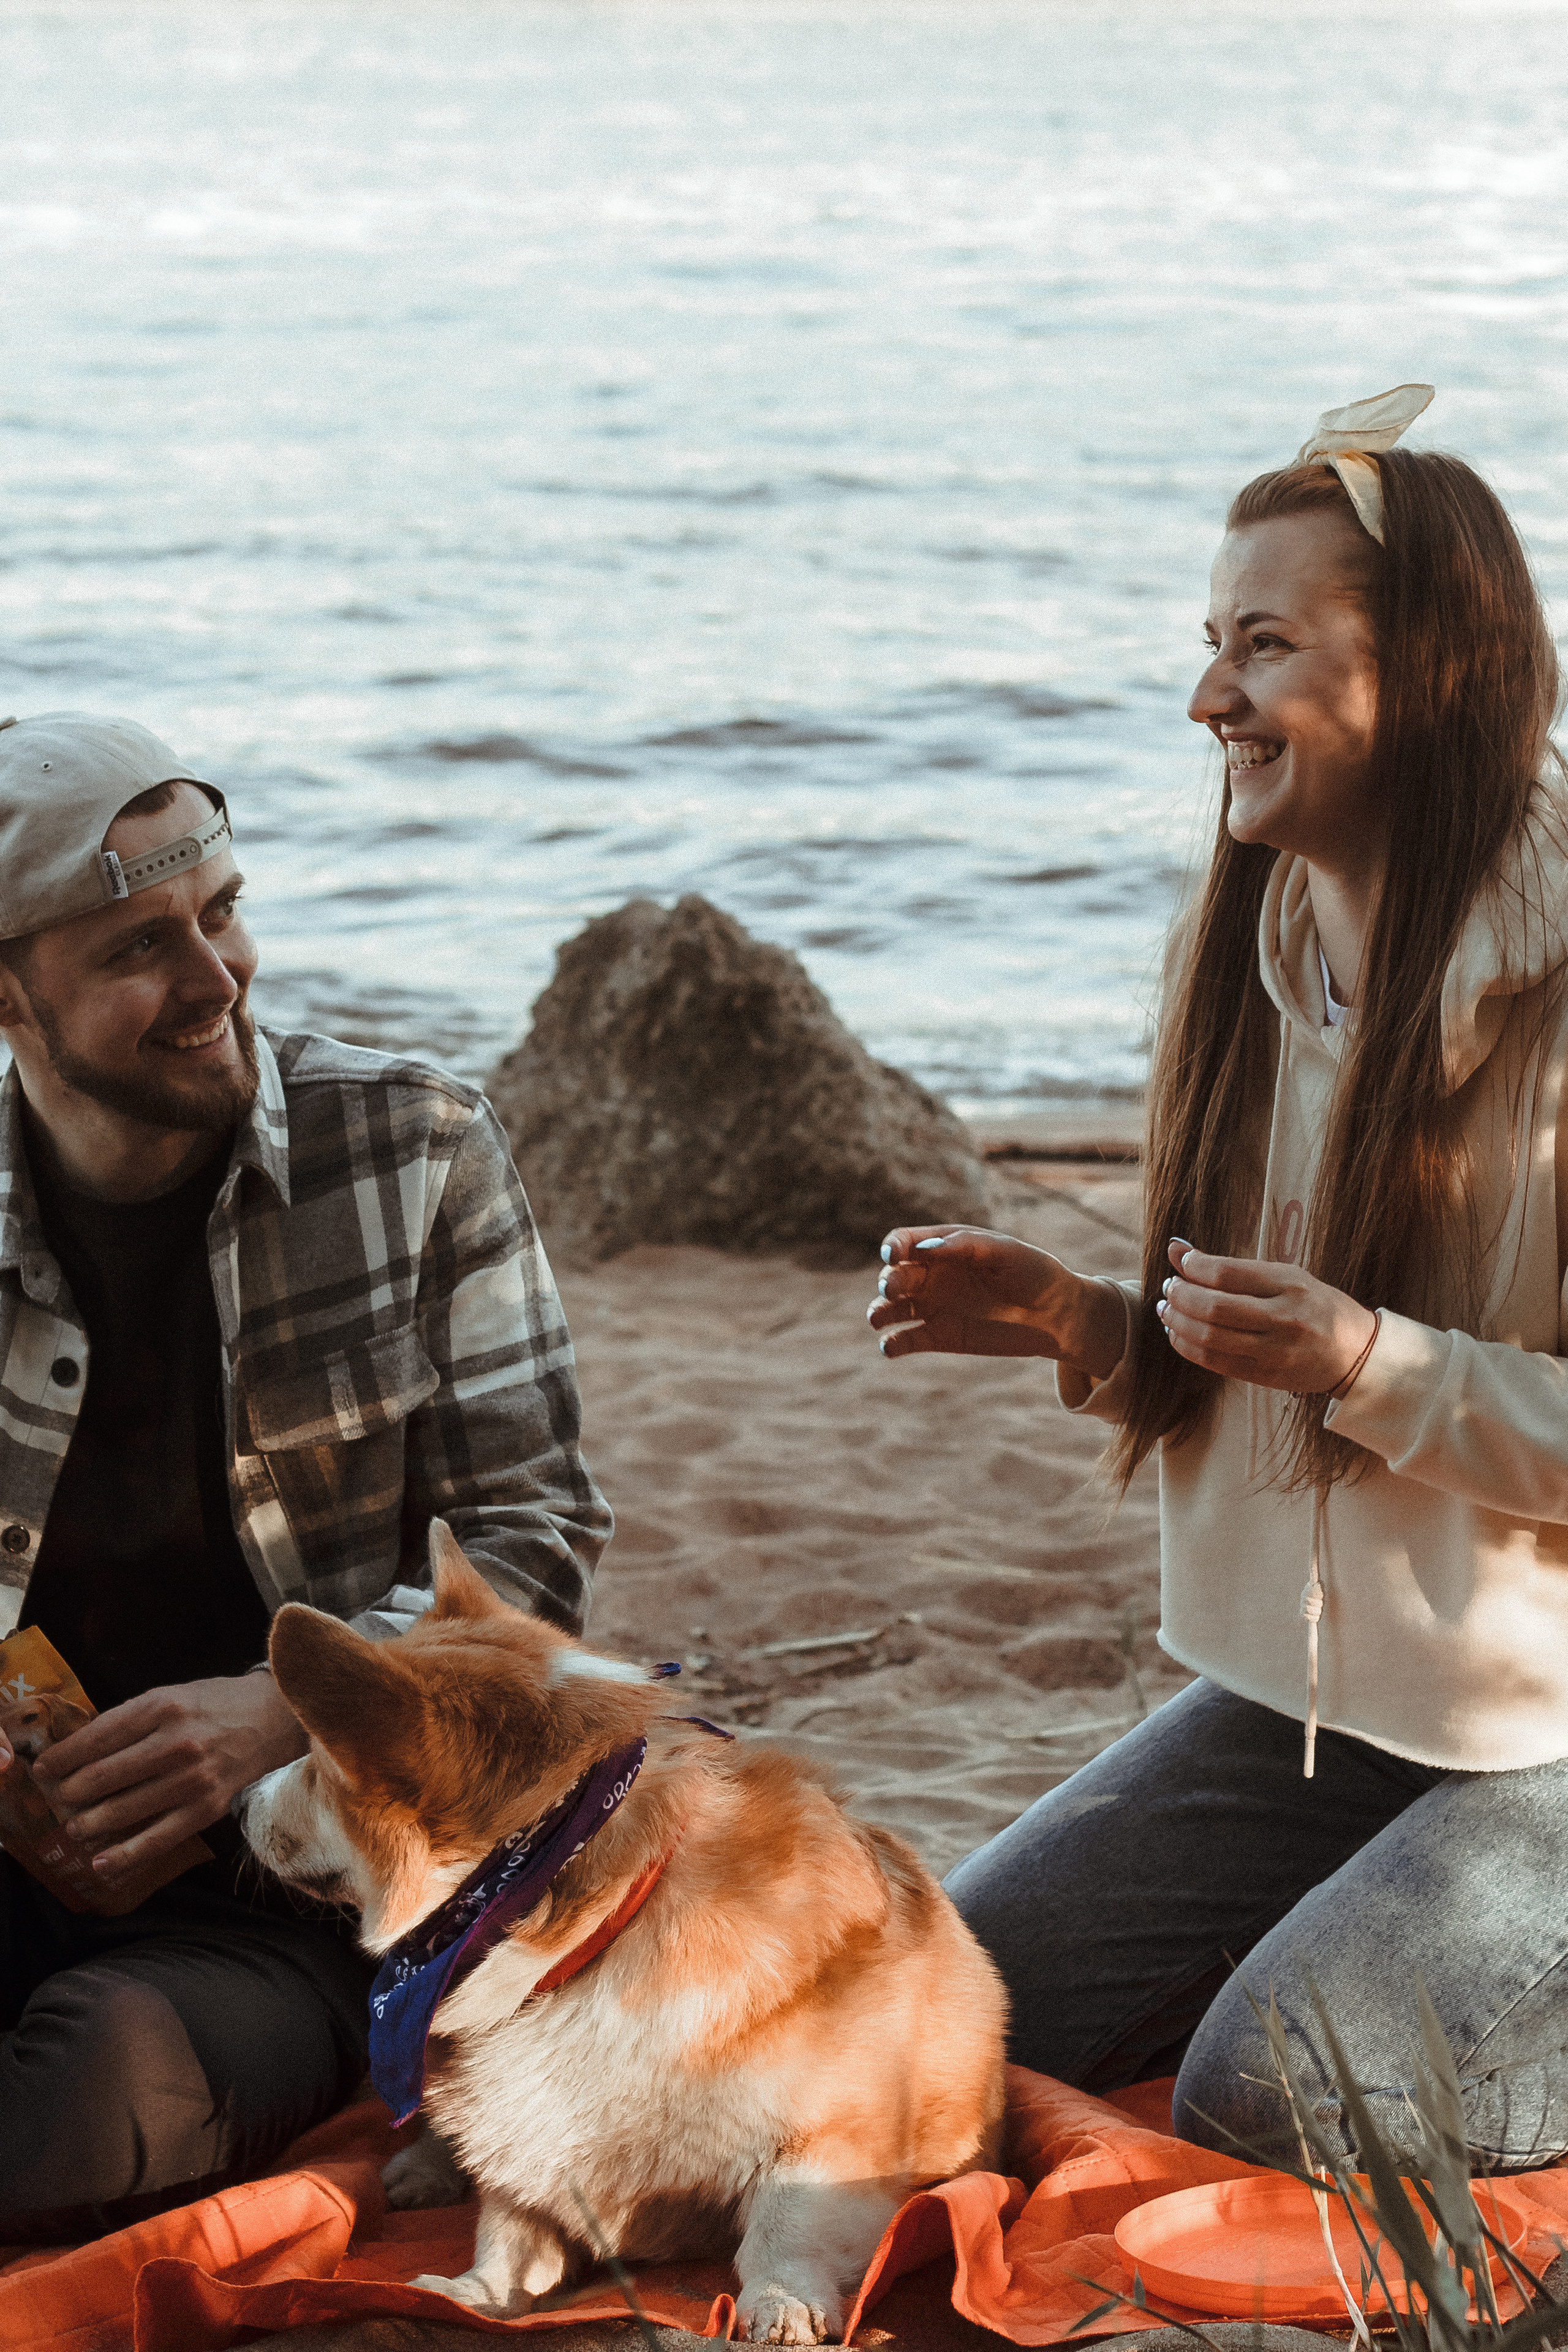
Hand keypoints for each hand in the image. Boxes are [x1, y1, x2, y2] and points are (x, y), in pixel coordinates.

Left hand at [32, 1671, 308, 1889]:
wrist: (275, 1718)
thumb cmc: (215, 1705)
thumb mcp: (170, 1695)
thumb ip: (128, 1720)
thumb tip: (78, 1753)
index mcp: (160, 1707)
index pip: (95, 1738)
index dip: (61, 1758)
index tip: (42, 1770)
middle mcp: (174, 1742)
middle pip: (102, 1777)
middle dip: (70, 1795)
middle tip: (59, 1802)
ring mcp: (191, 1778)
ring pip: (122, 1811)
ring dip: (88, 1825)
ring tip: (75, 1828)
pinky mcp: (206, 1808)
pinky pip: (157, 1839)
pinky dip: (125, 1857)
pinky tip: (101, 1864)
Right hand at [868, 1225, 1125, 1379]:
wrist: (1058, 1315)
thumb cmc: (1033, 1273)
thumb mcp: (1004, 1251)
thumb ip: (965, 1245)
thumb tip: (923, 1251)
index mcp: (944, 1248)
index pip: (904, 1242)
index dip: (892, 1246)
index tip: (893, 1256)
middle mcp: (933, 1276)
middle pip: (894, 1275)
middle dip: (888, 1281)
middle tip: (893, 1290)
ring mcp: (934, 1307)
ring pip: (891, 1308)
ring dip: (878, 1312)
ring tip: (878, 1318)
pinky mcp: (940, 1337)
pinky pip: (905, 1340)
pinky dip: (892, 1344)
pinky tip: (890, 1346)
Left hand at [1155, 1238, 1376, 1395]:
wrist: (1355, 1353)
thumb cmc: (1316, 1306)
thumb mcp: (1285, 1275)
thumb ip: (1232, 1266)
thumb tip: (1177, 1248)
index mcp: (1291, 1284)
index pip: (1228, 1273)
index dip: (1195, 1266)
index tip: (1182, 1262)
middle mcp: (1284, 1318)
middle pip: (1215, 1307)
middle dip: (1181, 1295)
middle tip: (1169, 1288)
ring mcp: (1275, 1351)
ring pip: (1210, 1338)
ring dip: (1178, 1322)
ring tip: (1167, 1310)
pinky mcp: (1266, 1377)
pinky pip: (1216, 1363)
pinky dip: (1188, 1347)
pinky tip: (1178, 1334)